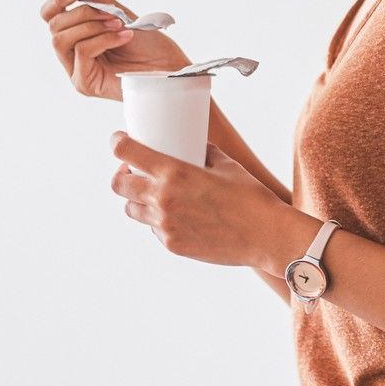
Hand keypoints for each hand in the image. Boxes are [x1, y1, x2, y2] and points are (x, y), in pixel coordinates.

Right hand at [41, 0, 190, 100]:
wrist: (169, 66)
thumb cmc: (147, 42)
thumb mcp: (117, 11)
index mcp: (76, 35)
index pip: (49, 15)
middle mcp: (71, 54)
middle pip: (54, 25)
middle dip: (83, 13)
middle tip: (112, 14)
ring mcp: (75, 70)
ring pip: (60, 39)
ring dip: (91, 26)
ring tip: (119, 26)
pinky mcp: (83, 84)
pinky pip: (81, 51)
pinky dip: (103, 39)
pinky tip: (124, 38)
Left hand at [109, 130, 277, 268]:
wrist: (266, 236)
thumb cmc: (251, 198)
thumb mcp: (227, 165)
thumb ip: (204, 154)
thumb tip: (196, 149)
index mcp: (174, 173)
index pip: (127, 152)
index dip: (118, 143)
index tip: (119, 141)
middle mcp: (163, 199)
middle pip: (119, 185)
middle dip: (122, 175)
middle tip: (133, 171)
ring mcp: (165, 225)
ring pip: (132, 210)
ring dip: (137, 200)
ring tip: (153, 196)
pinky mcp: (173, 244)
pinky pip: (154, 229)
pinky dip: (159, 220)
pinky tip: (177, 216)